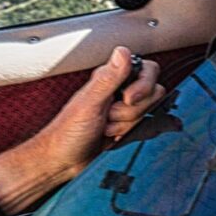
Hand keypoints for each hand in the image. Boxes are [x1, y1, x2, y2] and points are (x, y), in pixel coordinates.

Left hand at [29, 46, 165, 179]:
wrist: (62, 163)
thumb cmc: (66, 133)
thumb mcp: (89, 103)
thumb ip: (109, 77)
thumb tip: (123, 52)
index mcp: (110, 79)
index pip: (148, 70)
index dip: (143, 85)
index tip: (128, 98)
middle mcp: (120, 92)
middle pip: (153, 93)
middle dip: (132, 111)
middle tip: (110, 116)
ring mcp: (126, 111)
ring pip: (150, 112)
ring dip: (129, 125)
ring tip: (107, 129)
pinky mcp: (129, 128)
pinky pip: (148, 127)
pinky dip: (137, 133)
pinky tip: (120, 137)